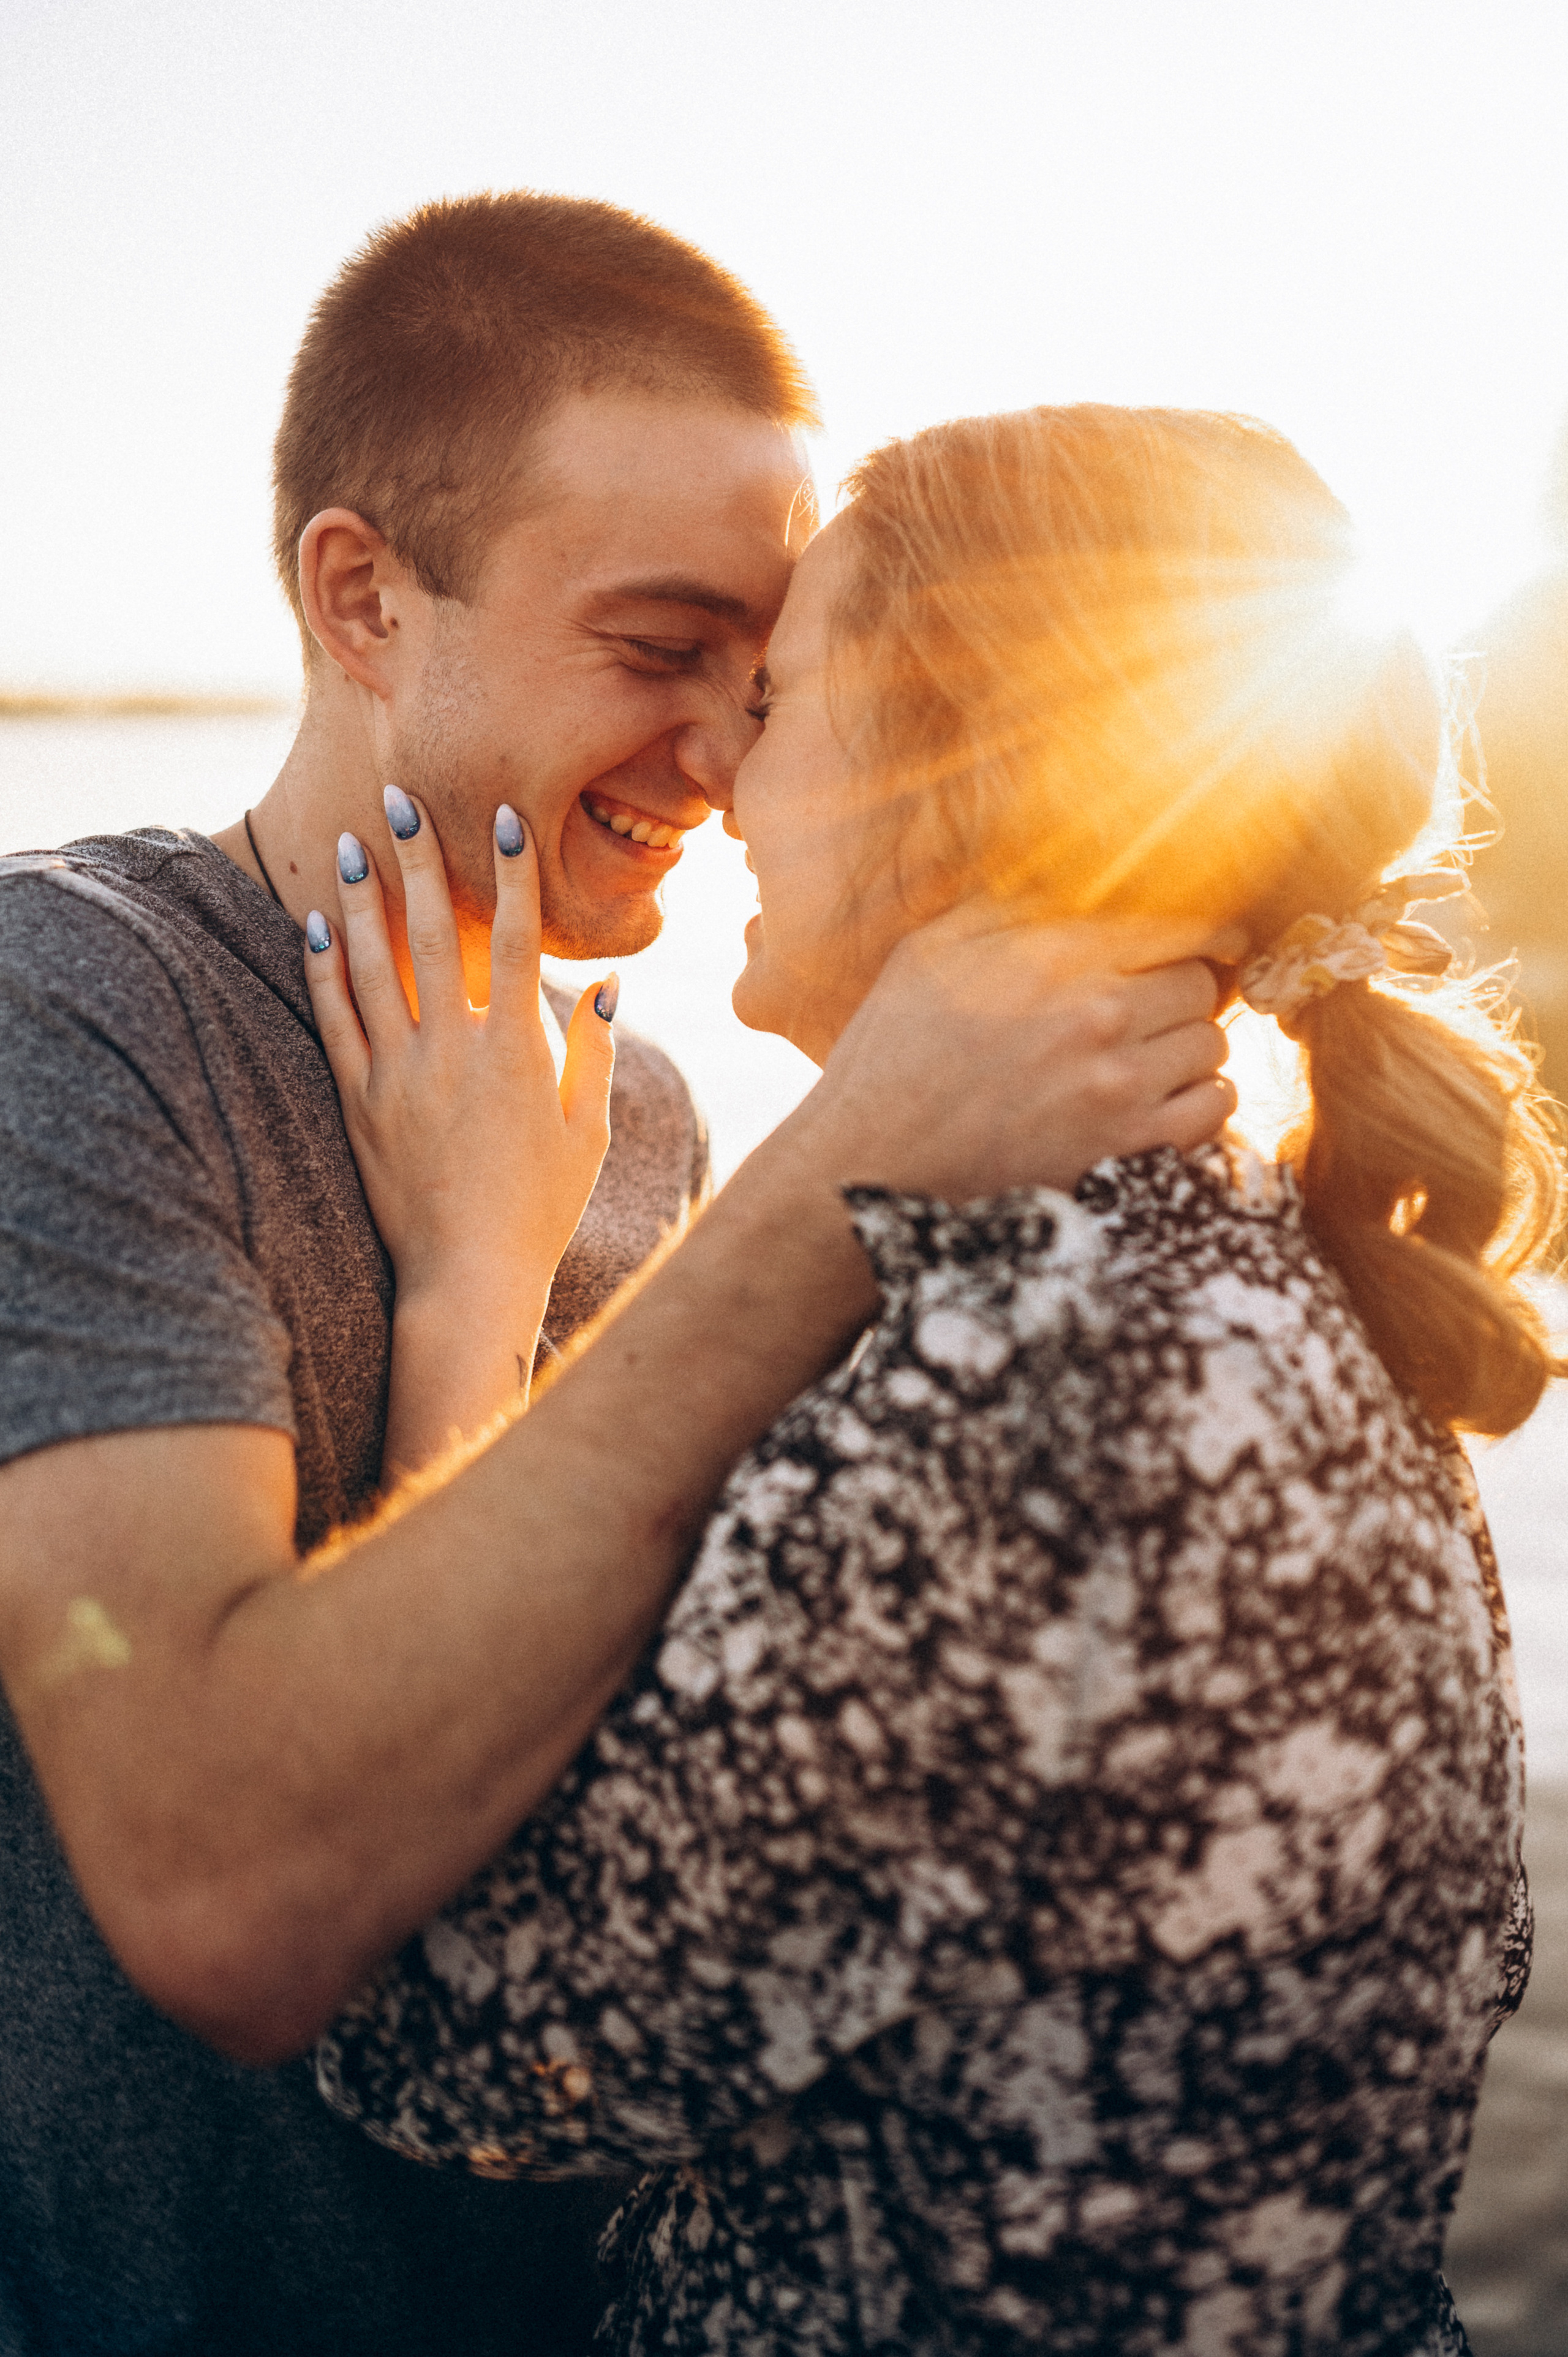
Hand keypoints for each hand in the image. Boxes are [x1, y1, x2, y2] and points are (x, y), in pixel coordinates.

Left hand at [303, 790, 615, 1466]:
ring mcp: (398, 1074)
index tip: (504, 817)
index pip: (517, 939)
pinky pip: (334, 1021)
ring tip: (351, 845)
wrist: (468, 1277)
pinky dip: (322, 969)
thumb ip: (595, 1050)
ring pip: (372, 967)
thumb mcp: (588, 1129)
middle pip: (434, 933)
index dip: (512, 873)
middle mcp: (453, 1049)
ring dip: (361, 900)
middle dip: (419, 859)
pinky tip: (314, 926)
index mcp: (517, 1050)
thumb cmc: (541, 1207)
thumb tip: (608, 983)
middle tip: (401, 799)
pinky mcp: (358, 1103)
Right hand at [796, 903, 1239, 1200]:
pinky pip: (1214, 1110)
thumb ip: (1008, 905)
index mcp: (1054, 956)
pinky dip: (1197, 1102)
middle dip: (1183, 990)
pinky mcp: (1129, 1152)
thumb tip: (1075, 873)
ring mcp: (1119, 1089)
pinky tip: (1157, 1102)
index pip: (1184, 923)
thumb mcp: (929, 952)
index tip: (1209, 942)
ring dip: (1186, 1047)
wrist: (871, 1167)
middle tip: (1154, 1007)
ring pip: (1211, 1046)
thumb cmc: (890, 1055)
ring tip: (1146, 1057)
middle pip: (1202, 984)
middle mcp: (1098, 1016)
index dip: (1205, 932)